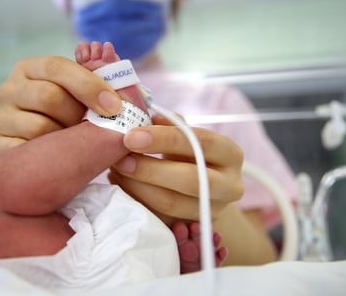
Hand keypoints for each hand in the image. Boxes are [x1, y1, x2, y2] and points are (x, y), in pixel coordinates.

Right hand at [0, 56, 121, 153]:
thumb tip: (107, 53)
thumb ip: (92, 77)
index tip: (114, 106)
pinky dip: (49, 156)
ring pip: (40, 127)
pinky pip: (28, 152)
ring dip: (66, 140)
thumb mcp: (75, 94)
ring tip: (75, 145)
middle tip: (94, 129)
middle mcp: (9, 89)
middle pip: (49, 97)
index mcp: (29, 68)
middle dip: (78, 115)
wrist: (34, 153)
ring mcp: (0, 117)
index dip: (89, 85)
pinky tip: (59, 158)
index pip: (58, 67)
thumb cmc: (63, 116)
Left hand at [109, 115, 244, 224]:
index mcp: (231, 154)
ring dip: (137, 187)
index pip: (200, 142)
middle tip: (120, 159)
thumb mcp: (186, 136)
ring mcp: (213, 212)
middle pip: (189, 180)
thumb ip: (171, 125)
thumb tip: (147, 116)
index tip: (132, 136)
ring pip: (172, 204)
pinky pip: (160, 218)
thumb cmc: (189, 154)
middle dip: (149, 169)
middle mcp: (230, 186)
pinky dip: (136, 201)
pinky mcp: (192, 229)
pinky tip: (121, 186)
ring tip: (115, 171)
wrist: (201, 188)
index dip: (164, 139)